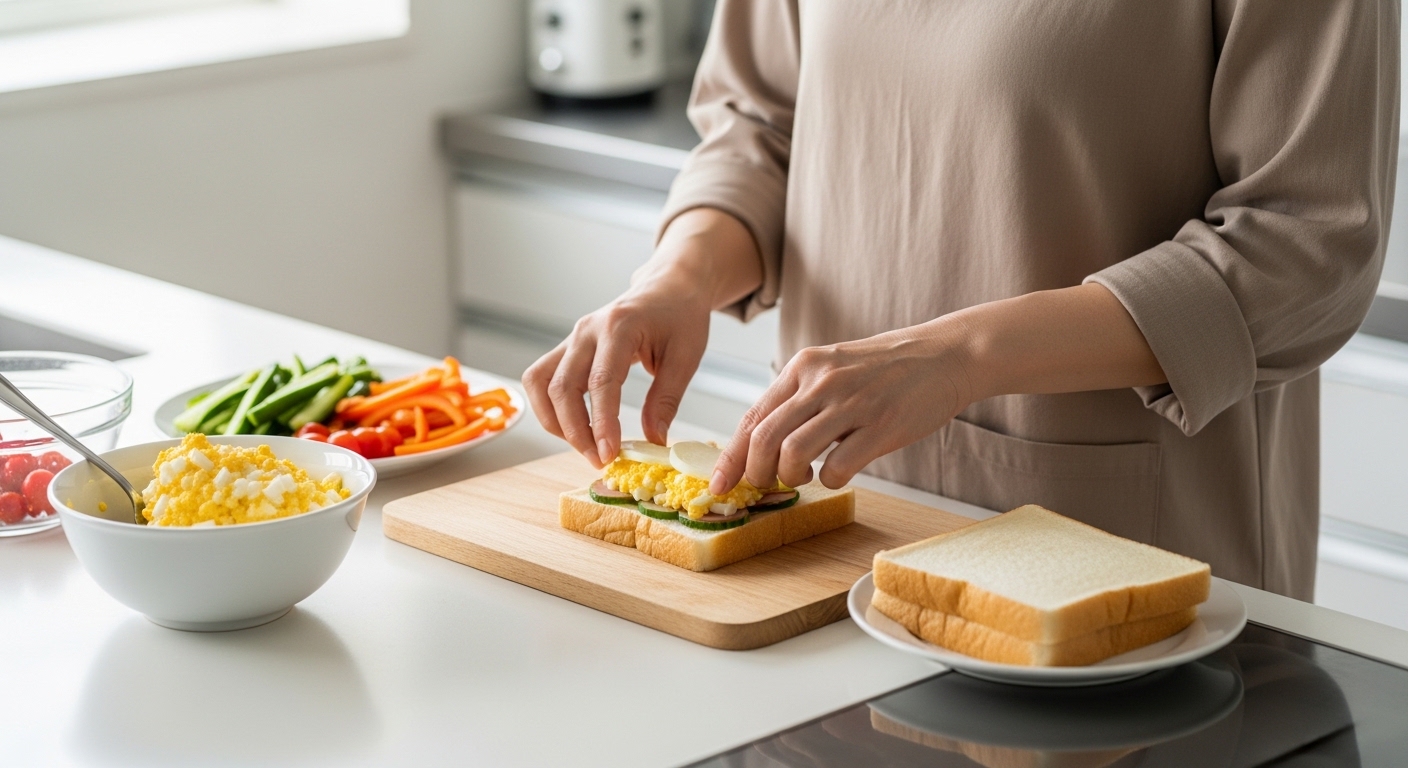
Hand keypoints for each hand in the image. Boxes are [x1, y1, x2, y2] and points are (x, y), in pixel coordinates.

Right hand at [523, 208, 762, 466]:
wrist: (668, 288)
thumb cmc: (680, 317)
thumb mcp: (686, 356)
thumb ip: (666, 399)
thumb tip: (654, 440)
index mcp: (619, 327)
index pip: (602, 382)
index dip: (602, 423)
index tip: (609, 454)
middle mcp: (587, 330)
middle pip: (562, 387)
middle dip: (576, 431)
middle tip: (599, 460)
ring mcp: (572, 337)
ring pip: (541, 384)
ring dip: (556, 422)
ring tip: (585, 446)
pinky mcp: (567, 347)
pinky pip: (541, 379)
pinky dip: (550, 408)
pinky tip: (574, 426)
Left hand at [708, 283, 1165, 492]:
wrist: (947, 354)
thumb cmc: (888, 368)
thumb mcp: (834, 367)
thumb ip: (800, 397)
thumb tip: (762, 440)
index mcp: (804, 366)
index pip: (752, 416)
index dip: (730, 457)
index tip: (719, 484)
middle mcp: (821, 381)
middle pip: (763, 439)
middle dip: (755, 474)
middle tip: (764, 487)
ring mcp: (851, 403)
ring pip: (792, 454)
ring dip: (791, 478)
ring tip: (805, 477)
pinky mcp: (881, 426)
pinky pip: (837, 467)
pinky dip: (830, 481)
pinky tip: (840, 472)